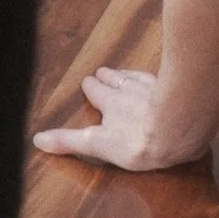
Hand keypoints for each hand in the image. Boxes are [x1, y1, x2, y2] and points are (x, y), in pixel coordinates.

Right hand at [31, 64, 205, 172]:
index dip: (92, 89)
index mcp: (111, 105)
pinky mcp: (176, 87)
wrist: (180, 125)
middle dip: (107, 79)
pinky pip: (160, 77)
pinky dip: (154, 76)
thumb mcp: (99, 145)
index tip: (87, 81)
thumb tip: (38, 139)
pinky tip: (157, 75)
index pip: (98, 95)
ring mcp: (155, 89)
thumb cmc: (138, 141)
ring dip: (126, 75)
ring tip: (120, 72)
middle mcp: (130, 92)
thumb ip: (69, 141)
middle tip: (100, 73)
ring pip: (136, 78)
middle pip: (116, 83)